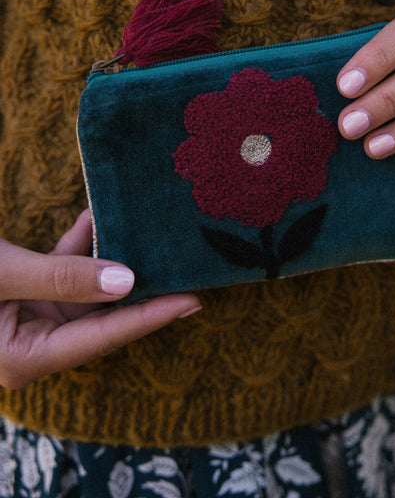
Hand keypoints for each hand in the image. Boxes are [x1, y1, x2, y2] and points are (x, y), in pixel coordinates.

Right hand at [0, 210, 201, 388]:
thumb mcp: (4, 275)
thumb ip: (62, 279)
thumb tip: (125, 281)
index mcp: (25, 359)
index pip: (103, 337)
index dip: (150, 316)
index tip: (192, 300)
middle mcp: (33, 346)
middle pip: (101, 317)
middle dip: (140, 287)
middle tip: (185, 270)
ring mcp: (31, 320)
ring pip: (85, 290)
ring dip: (107, 256)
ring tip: (145, 234)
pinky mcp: (26, 296)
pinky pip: (62, 272)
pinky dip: (78, 246)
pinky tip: (93, 219)